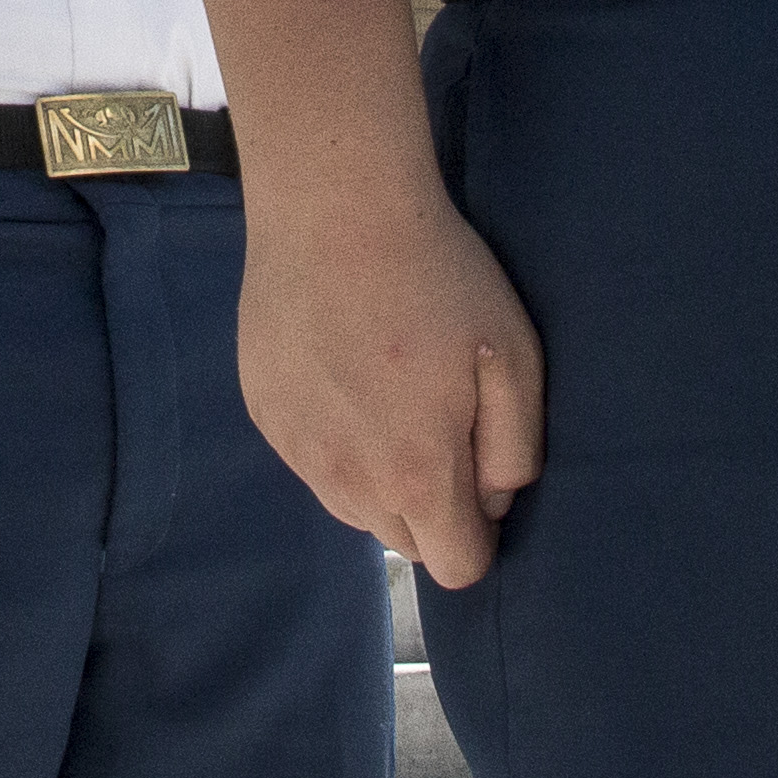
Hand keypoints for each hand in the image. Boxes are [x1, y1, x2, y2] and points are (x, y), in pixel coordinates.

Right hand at [242, 186, 543, 586]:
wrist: (335, 210)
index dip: (482, 533)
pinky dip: (336, 441)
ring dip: (381, 480)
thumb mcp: (514, 358)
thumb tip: (496, 498)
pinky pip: (311, 461)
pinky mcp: (264, 414)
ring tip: (393, 399)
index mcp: (416, 476)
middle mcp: (347, 480)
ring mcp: (297, 449)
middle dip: (432, 509)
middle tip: (443, 425)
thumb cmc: (437, 278)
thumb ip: (514, 449)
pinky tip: (348, 374)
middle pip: (402, 543)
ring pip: (351, 507)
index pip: (457, 566)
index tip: (482, 472)